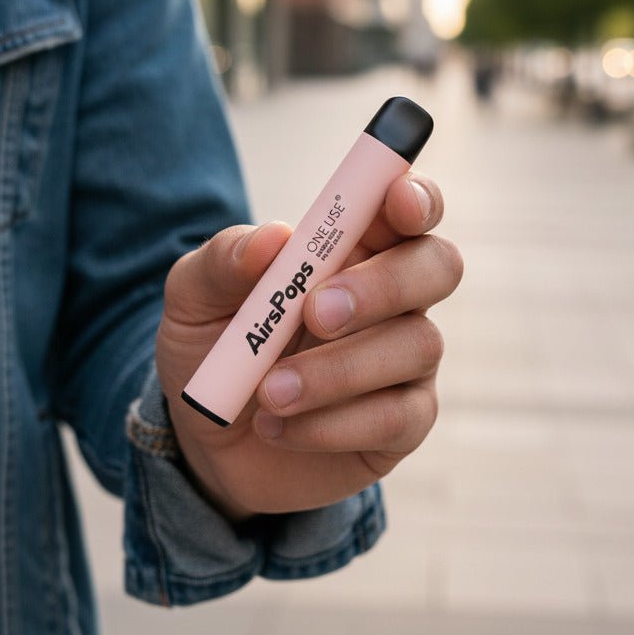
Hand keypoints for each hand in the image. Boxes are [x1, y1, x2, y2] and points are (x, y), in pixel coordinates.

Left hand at [154, 173, 462, 520]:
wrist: (205, 439)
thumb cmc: (214, 349)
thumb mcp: (194, 298)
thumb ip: (225, 260)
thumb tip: (274, 238)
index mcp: (352, 247)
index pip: (409, 205)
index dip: (416, 195)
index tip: (398, 203)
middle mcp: (394, 297)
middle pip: (438, 265)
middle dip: (384, 284)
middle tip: (315, 314)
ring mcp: (406, 360)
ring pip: (417, 345)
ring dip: (338, 370)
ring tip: (268, 393)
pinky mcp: (404, 423)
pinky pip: (397, 418)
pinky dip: (330, 424)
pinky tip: (277, 427)